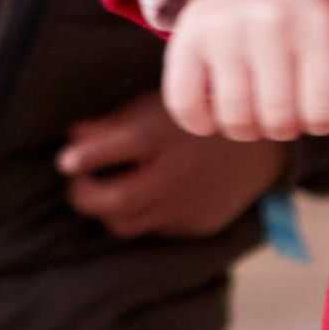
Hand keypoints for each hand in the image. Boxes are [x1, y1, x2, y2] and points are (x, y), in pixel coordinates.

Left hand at [58, 92, 285, 240]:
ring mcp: (186, 205)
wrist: (263, 141)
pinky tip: (151, 194)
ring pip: (126, 224)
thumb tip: (72, 139)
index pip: (107, 153)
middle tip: (79, 182)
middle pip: (112, 203)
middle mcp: (173, 175)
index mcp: (161, 135)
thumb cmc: (201, 112)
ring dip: (109, 210)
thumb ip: (115, 122)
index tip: (65, 161)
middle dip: (84, 196)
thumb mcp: (161, 102)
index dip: (79, 159)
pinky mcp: (197, 224)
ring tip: (109, 190)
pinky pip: (155, 227)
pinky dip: (144, 213)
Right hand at [160, 0, 328, 144]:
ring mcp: (223, 32)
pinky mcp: (183, 43)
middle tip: (279, 97)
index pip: (322, 116)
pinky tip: (215, 99)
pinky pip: (188, 112)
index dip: (319, 119)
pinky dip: (201, 121)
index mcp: (317, 26)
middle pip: (278, 123)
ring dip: (244, 126)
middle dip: (282, 125)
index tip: (313, 95)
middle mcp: (269, 23)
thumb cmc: (305, 29)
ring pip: (235, 123)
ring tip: (250, 97)